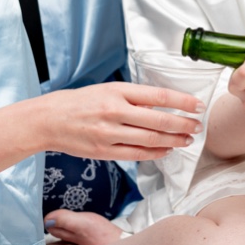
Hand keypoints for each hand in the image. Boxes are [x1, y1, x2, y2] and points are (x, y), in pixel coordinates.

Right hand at [33, 82, 201, 160]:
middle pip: (159, 120)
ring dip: (174, 140)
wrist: (47, 120)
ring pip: (151, 139)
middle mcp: (114, 111)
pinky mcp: (104, 151)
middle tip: (197, 126)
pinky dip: (156, 153)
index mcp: (116, 92)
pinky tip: (167, 150)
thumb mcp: (106, 90)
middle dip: (183, 124)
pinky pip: (137, 154)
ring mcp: (109, 133)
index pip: (158, 96)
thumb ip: (133, 98)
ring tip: (187, 139)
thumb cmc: (78, 102)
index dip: (182, 102)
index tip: (198, 106)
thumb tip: (160, 106)